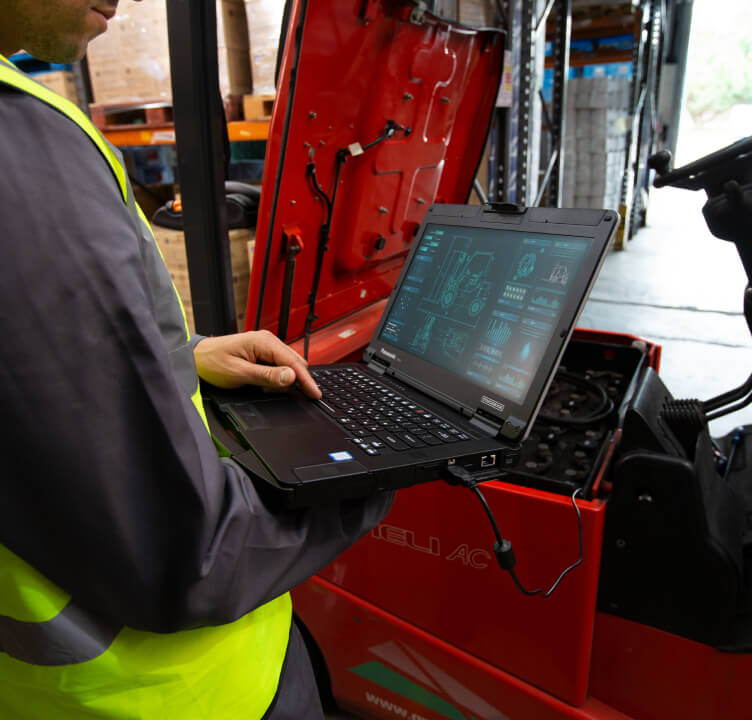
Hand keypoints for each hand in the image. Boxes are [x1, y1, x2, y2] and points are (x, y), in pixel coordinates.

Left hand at [193, 330, 320, 397]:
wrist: (196, 358)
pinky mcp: (262, 353)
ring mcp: (265, 346)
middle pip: (295, 363)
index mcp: (264, 342)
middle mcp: (268, 341)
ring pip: (287, 366)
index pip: (294, 362)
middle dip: (294, 381)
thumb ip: (267, 376)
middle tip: (280, 394)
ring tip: (262, 387)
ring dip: (282, 380)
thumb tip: (291, 377)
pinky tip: (262, 384)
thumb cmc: (212, 362)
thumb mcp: (240, 373)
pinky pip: (278, 366)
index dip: (306, 380)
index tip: (315, 394)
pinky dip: (275, 378)